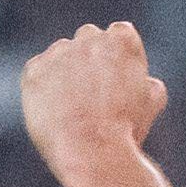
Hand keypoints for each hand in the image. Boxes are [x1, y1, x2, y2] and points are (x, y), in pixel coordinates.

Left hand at [20, 21, 169, 186]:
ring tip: (76, 110)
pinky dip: (44, 88)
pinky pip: (38, 72)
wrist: (92, 152)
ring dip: (66, 72)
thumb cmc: (126, 130)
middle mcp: (89, 37)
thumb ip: (147, 82)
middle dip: (91, 60)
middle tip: (96, 96)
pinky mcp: (34, 70)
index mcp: (122, 39)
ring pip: (61, 55)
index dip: (119, 60)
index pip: (121, 34)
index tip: (119, 82)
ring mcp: (59, 52)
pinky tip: (57, 112)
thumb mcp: (151, 104)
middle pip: (89, 40)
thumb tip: (146, 81)